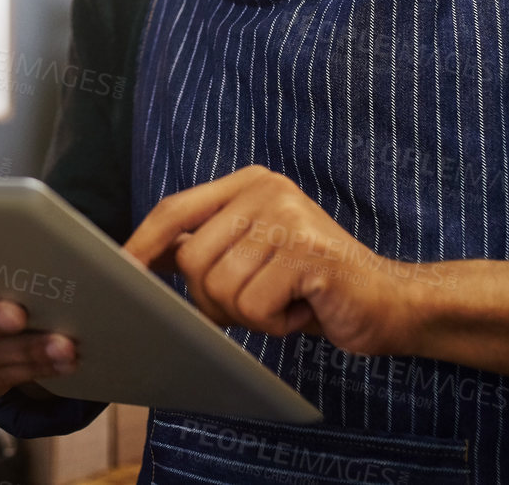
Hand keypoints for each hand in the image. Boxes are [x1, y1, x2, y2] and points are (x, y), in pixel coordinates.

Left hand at [123, 164, 439, 356]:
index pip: (175, 209)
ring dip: (250, 314)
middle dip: (216, 300)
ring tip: (285, 301)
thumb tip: (140, 256)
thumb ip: (206, 246)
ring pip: (221, 289)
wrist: (389, 302)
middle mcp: (268, 190)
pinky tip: (303, 309)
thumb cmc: (312, 284)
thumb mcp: (252, 254)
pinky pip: (255, 306)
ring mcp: (289, 218)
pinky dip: (276, 323)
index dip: (143, 243)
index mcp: (249, 184)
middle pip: (192, 261)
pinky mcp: (308, 253)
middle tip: (259, 301)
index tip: (120, 271)